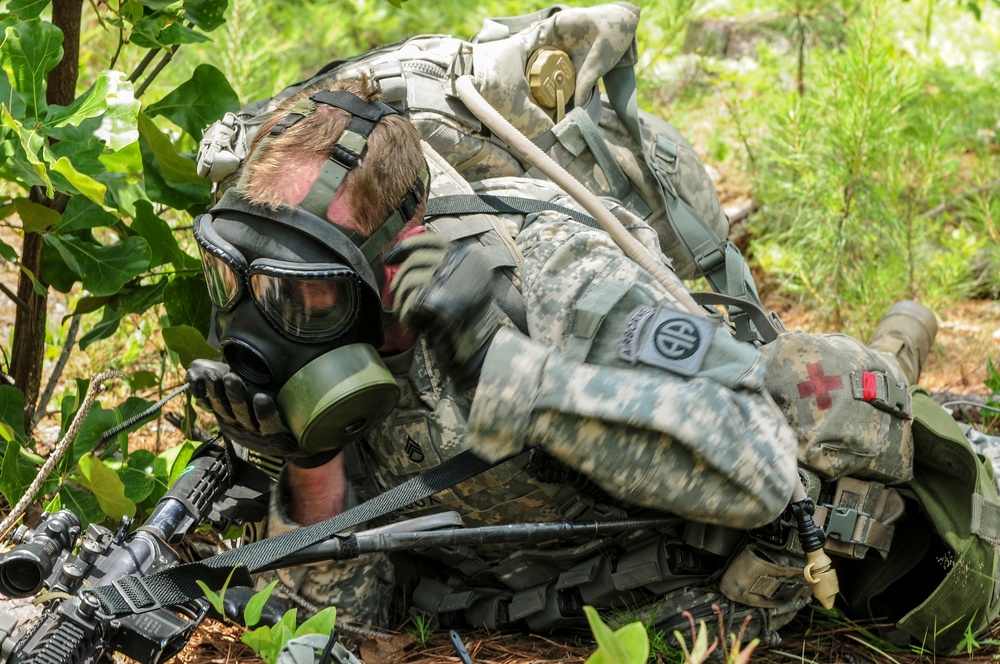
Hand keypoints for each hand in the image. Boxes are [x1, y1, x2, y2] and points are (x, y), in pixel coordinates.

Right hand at [187, 359, 328, 463]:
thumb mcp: (243, 392)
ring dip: (236, 397)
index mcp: (228, 415)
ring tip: (231, 378)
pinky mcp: (277, 436)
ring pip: (243, 416)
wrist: (300, 436)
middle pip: (225, 409)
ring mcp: (257, 433)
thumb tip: (194, 371)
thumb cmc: (267, 409)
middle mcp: (239, 425)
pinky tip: (262, 398)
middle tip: (213, 373)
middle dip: (218, 391)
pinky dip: (265, 412)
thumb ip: (221, 380)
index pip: (212, 402)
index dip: (205, 390)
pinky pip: (269, 425)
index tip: (199, 373)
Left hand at [385, 233, 500, 388]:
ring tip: (404, 314)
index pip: (432, 240)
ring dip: (401, 300)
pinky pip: (411, 299)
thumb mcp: (459, 284)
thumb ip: (440, 269)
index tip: (389, 258)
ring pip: (409, 279)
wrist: (478, 342)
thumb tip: (403, 257)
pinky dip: (406, 314)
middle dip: (398, 278)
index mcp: (466, 257)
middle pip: (415, 259)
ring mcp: (449, 278)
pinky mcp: (438, 297)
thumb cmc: (466, 317)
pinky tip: (411, 323)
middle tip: (393, 293)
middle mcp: (459, 263)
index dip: (406, 245)